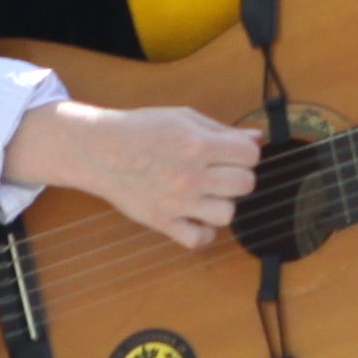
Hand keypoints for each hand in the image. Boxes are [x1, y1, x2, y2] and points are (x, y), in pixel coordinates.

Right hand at [6, 99, 261, 249]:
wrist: (100, 150)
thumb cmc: (142, 129)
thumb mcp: (183, 117)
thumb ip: (222, 129)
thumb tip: (257, 138)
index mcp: (198, 144)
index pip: (250, 156)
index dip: (246, 153)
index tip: (233, 153)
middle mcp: (191, 175)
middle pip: (245, 184)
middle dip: (238, 176)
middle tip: (221, 173)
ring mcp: (177, 202)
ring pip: (228, 214)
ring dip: (222, 204)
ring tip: (208, 194)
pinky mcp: (162, 221)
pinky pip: (198, 239)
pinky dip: (203, 231)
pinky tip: (196, 215)